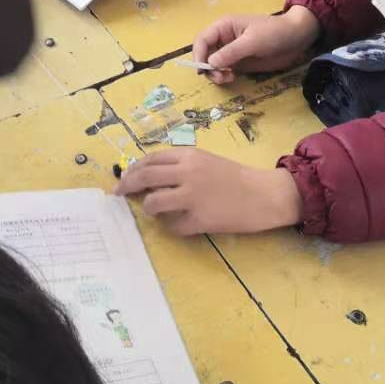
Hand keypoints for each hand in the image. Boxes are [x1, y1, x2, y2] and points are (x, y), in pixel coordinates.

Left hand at [115, 150, 301, 234]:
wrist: (265, 194)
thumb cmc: (236, 177)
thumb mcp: (206, 161)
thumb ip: (180, 165)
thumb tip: (150, 176)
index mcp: (189, 155)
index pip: (150, 159)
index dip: (133, 169)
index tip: (124, 178)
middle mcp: (187, 172)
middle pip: (144, 177)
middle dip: (127, 186)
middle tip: (119, 195)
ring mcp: (193, 196)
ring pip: (153, 202)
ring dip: (149, 208)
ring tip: (155, 211)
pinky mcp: (201, 219)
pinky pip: (173, 226)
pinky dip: (171, 227)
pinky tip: (178, 225)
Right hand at [193, 6, 319, 83]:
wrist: (297, 39)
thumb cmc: (274, 33)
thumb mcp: (252, 41)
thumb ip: (231, 52)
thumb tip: (210, 63)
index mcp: (223, 27)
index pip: (202, 40)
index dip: (198, 54)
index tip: (202, 69)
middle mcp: (224, 39)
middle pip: (205, 54)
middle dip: (207, 66)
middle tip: (220, 77)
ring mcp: (231, 52)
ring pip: (213, 64)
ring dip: (215, 74)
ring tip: (227, 78)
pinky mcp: (239, 63)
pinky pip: (224, 70)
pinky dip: (223, 76)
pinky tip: (232, 78)